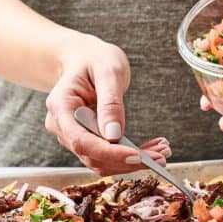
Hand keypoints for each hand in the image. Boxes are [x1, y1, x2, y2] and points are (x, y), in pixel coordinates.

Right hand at [45, 32, 170, 174]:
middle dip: (126, 161)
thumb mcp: (108, 71)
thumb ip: (110, 102)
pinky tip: (152, 149)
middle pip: (92, 156)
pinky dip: (130, 156)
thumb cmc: (94, 59)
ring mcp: (73, 136)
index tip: (136, 155)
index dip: (108, 153)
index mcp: (61, 106)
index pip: (81, 140)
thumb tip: (114, 135)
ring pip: (102, 161)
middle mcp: (62, 126)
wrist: (85, 59)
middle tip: (161, 156)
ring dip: (132, 162)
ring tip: (162, 151)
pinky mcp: (87, 141)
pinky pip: (108, 156)